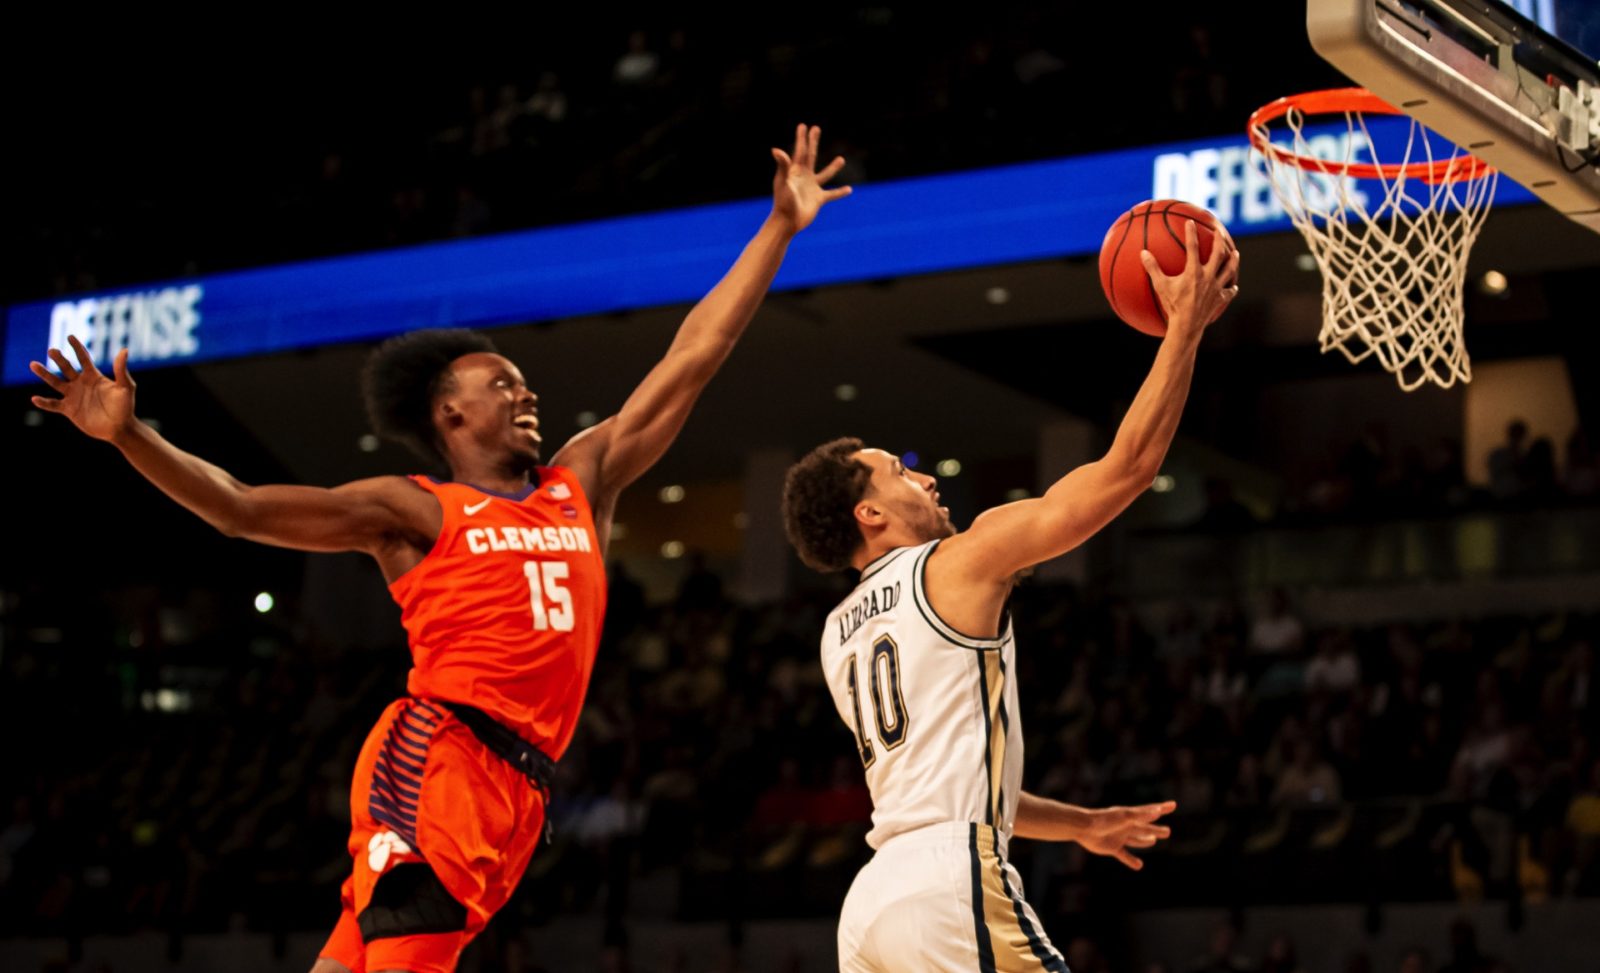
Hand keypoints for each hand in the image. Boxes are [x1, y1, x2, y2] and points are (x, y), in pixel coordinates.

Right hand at [30, 336, 137, 442]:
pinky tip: (35, 399)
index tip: (70, 336)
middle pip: (66, 368)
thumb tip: (124, 350)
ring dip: (45, 374)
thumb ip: (121, 370)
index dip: (77, 347)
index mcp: (93, 376)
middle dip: (59, 359)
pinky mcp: (69, 409)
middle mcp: (81, 384)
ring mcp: (73, 396)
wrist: (119, 428)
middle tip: (52, 350)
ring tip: (33, 364)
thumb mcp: (125, 387)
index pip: (83, 358)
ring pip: (55, 382)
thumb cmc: (125, 407)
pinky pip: (53, 404)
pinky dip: (44, 403)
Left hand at [770, 123, 851, 232]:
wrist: (787, 222)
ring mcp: (812, 188)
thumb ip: (782, 165)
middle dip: (813, 142)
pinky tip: (849, 190)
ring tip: (841, 159)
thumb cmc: (783, 202)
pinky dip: (840, 192)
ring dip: (833, 167)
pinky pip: (831, 194)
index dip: (802, 138)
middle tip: (816, 128)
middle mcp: (804, 177)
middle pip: (811, 155)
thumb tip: (776, 150)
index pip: (800, 150)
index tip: (803, 126)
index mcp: (795, 171)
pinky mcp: (818, 199)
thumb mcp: (783, 182)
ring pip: (825, 174)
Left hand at [1074, 801, 1175, 870]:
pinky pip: (1124, 855)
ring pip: (1136, 840)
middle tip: (1168, 832)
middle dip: (1156, 830)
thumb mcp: (1125, 817)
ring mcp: (1119, 837)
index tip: (1173, 804)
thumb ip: (1141, 815)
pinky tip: (1139, 866)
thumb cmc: (1104, 819)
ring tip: (1152, 841)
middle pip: (1145, 829)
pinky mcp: (1112, 847)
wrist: (1084, 828)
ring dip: (1144, 841)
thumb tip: (1157, 811)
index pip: (1150, 811)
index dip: (1162, 808)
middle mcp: (1126, 826)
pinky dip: (1131, 860)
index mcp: (1131, 816)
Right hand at [1140, 220, 1239, 338]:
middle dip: (1219, 241)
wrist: (1187, 325)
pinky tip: (1233, 286)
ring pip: (1229, 270)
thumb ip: (1152, 268)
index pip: (1193, 247)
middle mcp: (1208, 277)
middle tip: (1219, 232)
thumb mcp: (1160, 286)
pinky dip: (1231, 288)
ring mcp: (1216, 288)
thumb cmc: (1172, 305)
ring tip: (1236, 253)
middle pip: (1218, 254)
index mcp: (1194, 272)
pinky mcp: (1220, 299)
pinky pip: (1229, 292)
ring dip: (1233, 261)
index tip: (1191, 222)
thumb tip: (1143, 253)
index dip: (1191, 233)